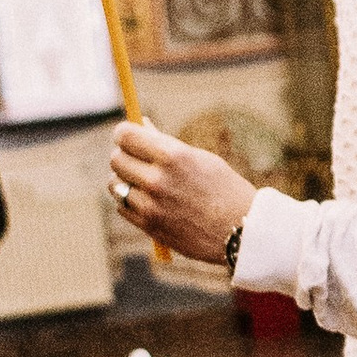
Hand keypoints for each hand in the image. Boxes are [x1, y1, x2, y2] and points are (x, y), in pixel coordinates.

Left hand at [110, 119, 252, 259]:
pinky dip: (130, 202)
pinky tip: (148, 201)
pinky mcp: (149, 226)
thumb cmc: (224, 189)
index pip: (125, 135)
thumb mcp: (200, 159)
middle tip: (137, 159)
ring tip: (143, 182)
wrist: (241, 231)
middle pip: (116, 159)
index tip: (127, 136)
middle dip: (124, 155)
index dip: (123, 133)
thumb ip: (166, 144)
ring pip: (114, 185)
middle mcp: (158, 180)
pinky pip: (122, 208)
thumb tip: (141, 125)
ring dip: (125, 181)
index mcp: (173, 156)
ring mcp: (151, 205)